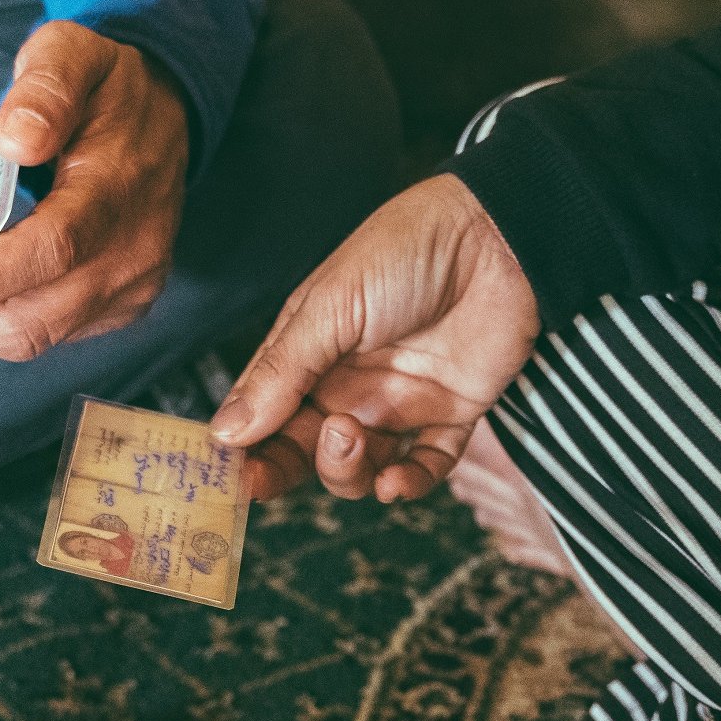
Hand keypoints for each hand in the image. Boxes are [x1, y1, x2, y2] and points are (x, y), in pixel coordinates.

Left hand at [0, 22, 187, 360]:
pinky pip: (42, 332)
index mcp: (119, 189)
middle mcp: (133, 253)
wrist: (166, 117)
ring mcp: (131, 289)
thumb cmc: (103, 87)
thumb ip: (44, 89)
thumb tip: (15, 141)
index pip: (53, 252)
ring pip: (29, 337)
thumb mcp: (70, 54)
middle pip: (32, 322)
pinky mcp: (121, 308)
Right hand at [209, 175, 540, 500]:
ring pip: (358, 469)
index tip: (226, 477)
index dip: (241, 451)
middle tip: (265, 478)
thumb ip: (281, 373)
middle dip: (280, 470)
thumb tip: (225, 432)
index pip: (261, 417)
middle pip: (301, 452)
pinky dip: (409, 484)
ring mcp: (395, 405)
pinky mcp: (448, 416)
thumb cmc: (402, 253)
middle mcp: (345, 387)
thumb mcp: (328, 308)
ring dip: (344, 470)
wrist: (495, 236)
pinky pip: (424, 468)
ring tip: (349, 434)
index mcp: (305, 357)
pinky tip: (396, 481)